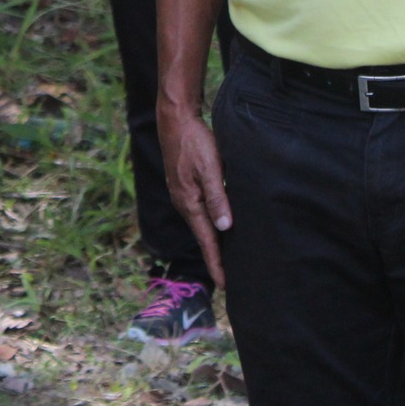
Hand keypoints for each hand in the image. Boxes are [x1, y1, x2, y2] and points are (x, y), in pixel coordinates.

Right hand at [160, 101, 231, 288]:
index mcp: (189, 202)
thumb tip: (224, 228)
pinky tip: (218, 226)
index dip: (217, 263)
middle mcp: (183, 203)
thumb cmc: (195, 142)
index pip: (207, 240)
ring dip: (213, 242)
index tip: (225, 285)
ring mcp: (182, 195)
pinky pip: (198, 212)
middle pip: (202, 237)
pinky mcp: (184, 187)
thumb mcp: (210, 168)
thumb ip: (218, 197)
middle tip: (230, 279)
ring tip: (226, 257)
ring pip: (200, 224)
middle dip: (215, 257)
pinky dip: (209, 225)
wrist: (175, 121)